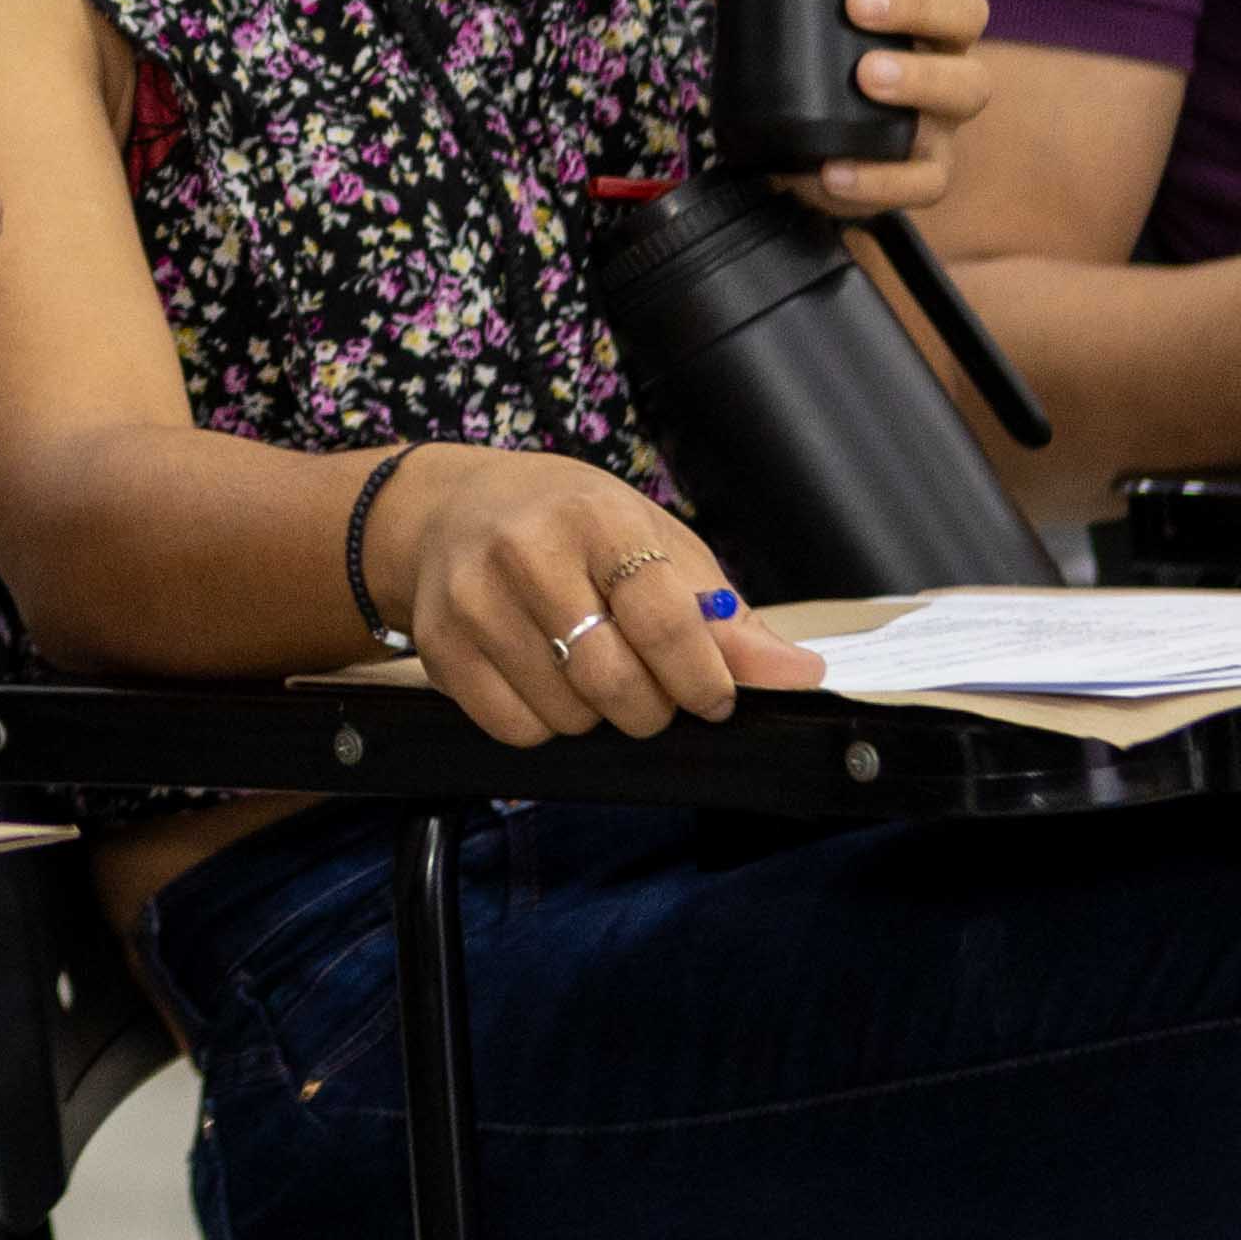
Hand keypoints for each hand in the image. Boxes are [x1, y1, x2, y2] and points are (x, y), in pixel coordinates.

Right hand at [367, 448, 823, 742]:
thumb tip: (800, 675)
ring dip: (596, 718)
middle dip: (651, 709)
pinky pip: (514, 729)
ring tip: (590, 676)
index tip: (716, 699)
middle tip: (654, 693)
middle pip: (612, 680)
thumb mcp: (654, 542)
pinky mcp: (440, 647)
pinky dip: (545, 727)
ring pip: (565, 715)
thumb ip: (723, 616)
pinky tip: (545, 686)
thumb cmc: (570, 525)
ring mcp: (474, 601)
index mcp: (596, 517)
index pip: (660, 617)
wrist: (449, 510)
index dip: (700, 676)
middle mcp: (526, 552)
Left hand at [641, 0, 991, 222]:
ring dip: (920, 79)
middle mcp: (942, 44)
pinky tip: (838, 169)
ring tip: (866, 76)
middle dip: (919, 3)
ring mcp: (942, 109)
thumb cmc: (796, 48)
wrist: (791, 142)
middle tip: (859, 4)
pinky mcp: (926, 170)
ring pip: (966, 88)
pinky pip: (928, 179)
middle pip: (967, 10)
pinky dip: (887, 178)